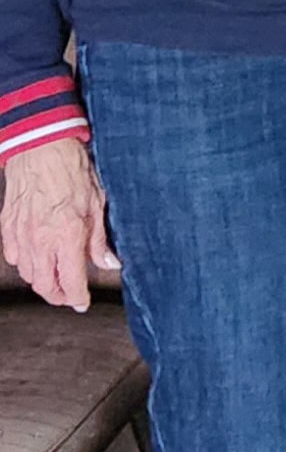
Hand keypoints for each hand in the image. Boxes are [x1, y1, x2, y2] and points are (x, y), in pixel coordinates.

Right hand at [1, 137, 116, 311]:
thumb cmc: (73, 172)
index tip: (83, 302)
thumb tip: (109, 264)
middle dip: (58, 296)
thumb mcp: (98, 205)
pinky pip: (14, 257)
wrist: (41, 148)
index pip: (70, 282)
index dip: (77, 298)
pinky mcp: (7, 226)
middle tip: (70, 295)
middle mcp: (40, 240)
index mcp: (66, 236)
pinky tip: (38, 257)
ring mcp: (19, 234)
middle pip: (44, 285)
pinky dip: (26, 263)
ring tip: (56, 277)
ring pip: (27, 274)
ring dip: (42, 281)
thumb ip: (100, 241)